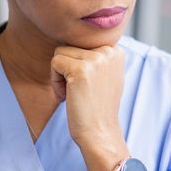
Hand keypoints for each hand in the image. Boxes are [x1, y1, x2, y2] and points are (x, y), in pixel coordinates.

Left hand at [51, 45, 127, 168]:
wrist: (99, 132)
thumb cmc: (97, 107)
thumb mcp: (105, 75)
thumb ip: (97, 56)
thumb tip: (76, 38)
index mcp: (115, 50)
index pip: (80, 43)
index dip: (77, 65)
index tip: (88, 85)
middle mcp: (109, 51)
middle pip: (69, 46)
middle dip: (67, 69)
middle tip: (79, 91)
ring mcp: (96, 59)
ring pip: (60, 53)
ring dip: (60, 75)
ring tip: (75, 93)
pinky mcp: (81, 69)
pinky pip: (54, 63)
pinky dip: (55, 82)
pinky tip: (68, 96)